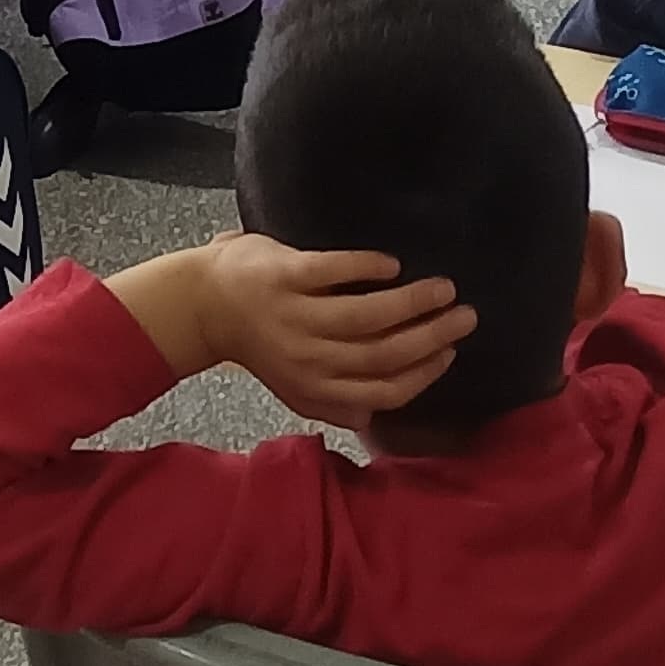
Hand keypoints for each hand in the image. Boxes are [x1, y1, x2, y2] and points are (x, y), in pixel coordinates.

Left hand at [116, 235, 476, 425]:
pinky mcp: (285, 276)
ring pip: (370, 315)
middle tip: (465, 316)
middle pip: (387, 353)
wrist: (199, 304)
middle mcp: (308, 360)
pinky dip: (370, 268)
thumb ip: (338, 395)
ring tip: (442, 288)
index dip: (426, 373)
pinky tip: (393, 265)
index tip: (450, 352)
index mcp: (315, 391)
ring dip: (415, 302)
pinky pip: (337, 271)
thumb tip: (387, 400)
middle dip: (434, 335)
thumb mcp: (296, 383)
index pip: (386, 390)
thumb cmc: (258, 341)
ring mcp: (295, 317)